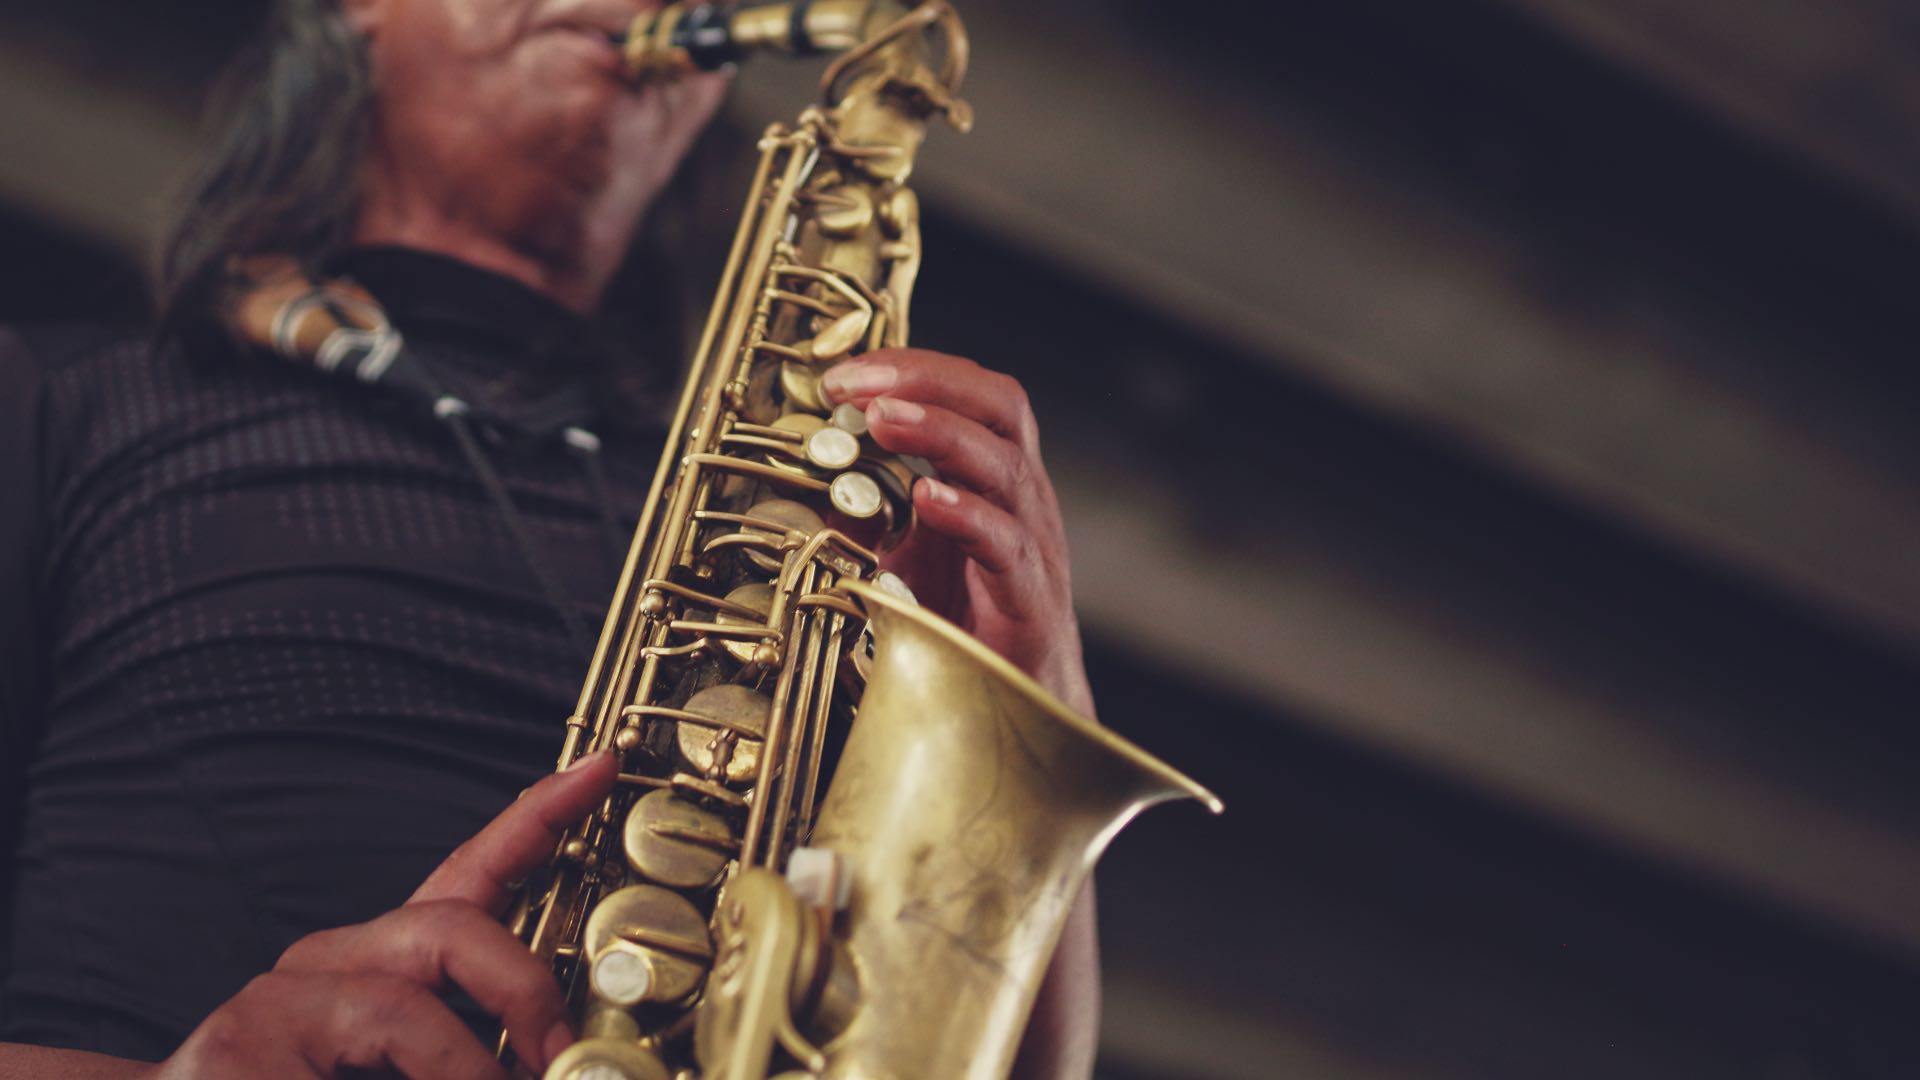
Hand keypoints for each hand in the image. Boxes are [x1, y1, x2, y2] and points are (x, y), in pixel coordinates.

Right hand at [154, 754, 618, 1079]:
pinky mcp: (236, 1058)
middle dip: (522, 990)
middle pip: (448, 928)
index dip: (539, 816)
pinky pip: (353, 1066)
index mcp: (373, 965)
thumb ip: (473, 1045)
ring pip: (405, 1009)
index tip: (601, 765)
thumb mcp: (403, 1060)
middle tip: (558, 1057)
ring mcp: (271, 1009)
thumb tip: (560, 1058)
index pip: (468, 873)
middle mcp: (321, 967)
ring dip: (470, 1071)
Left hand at [822, 349, 1092, 715]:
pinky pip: (1007, 544)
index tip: (845, 375)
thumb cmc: (965, 626)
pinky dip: (966, 514)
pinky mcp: (1030, 599)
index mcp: (994, 477)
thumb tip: (817, 477)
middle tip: (860, 383)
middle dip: (928, 382)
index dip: (914, 370)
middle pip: (1000, 407)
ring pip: (1004, 466)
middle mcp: (1021, 499)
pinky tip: (926, 498)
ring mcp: (1033, 545)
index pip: (972, 394)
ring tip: (882, 418)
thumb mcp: (904, 557)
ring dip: (940, 432)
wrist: (1018, 707)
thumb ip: (869, 515)